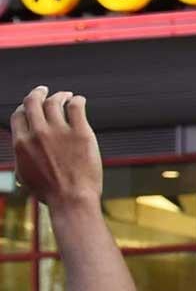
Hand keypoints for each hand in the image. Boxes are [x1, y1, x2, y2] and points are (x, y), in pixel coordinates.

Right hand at [9, 87, 102, 213]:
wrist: (71, 200)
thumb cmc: (50, 192)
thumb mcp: (25, 174)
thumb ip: (23, 156)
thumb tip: (22, 149)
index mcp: (21, 143)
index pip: (19, 114)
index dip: (25, 107)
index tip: (32, 106)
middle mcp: (37, 134)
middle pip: (33, 101)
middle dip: (37, 93)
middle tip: (44, 90)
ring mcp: (59, 132)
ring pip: (55, 101)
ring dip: (60, 95)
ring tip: (66, 96)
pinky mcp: (81, 133)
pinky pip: (76, 107)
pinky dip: (77, 100)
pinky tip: (79, 101)